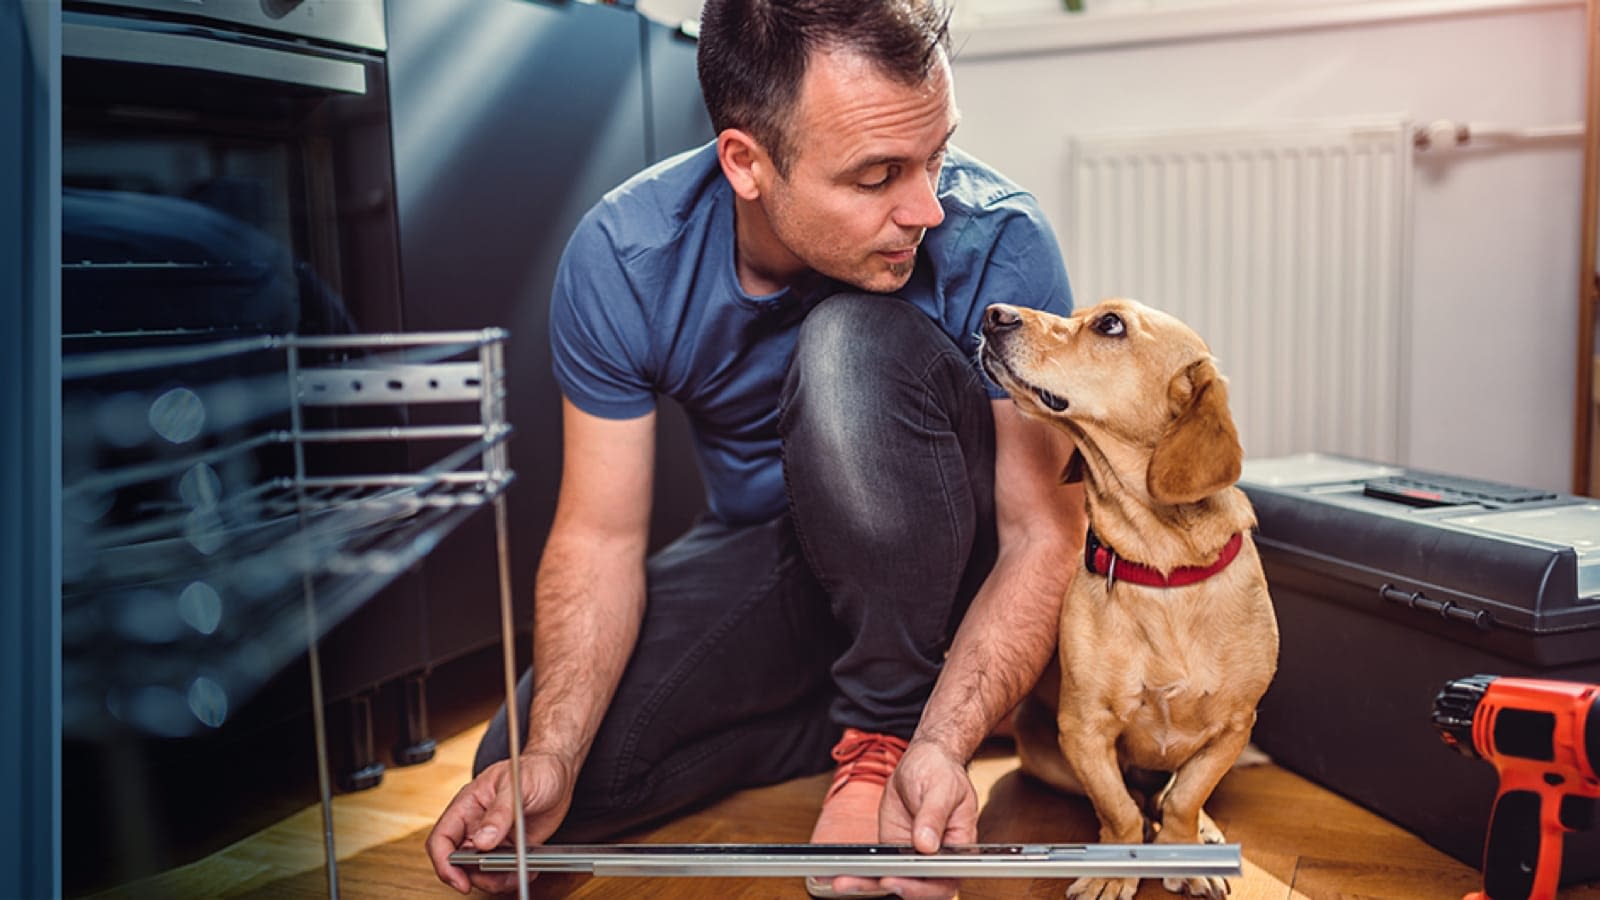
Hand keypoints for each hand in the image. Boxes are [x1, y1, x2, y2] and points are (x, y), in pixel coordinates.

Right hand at [425, 750, 576, 894]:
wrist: (558, 773)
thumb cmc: (533, 768)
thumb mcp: (514, 785)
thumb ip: (499, 813)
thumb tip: (482, 841)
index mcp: (467, 806)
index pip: (442, 838)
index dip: (444, 863)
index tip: (460, 881)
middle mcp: (475, 825)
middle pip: (459, 862)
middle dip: (475, 876)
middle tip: (498, 879)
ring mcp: (493, 838)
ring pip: (481, 871)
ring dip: (497, 879)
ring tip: (519, 873)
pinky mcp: (510, 848)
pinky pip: (503, 870)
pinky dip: (513, 876)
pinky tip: (529, 869)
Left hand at [822, 739, 977, 899]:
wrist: (925, 760)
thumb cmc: (942, 773)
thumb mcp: (941, 789)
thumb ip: (933, 816)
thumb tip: (926, 845)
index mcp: (958, 847)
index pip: (945, 880)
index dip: (921, 887)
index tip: (897, 878)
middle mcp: (936, 857)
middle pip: (918, 887)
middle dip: (893, 887)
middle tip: (868, 880)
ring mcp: (913, 854)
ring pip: (895, 879)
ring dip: (868, 884)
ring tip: (843, 882)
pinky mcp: (893, 848)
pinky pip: (879, 865)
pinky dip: (861, 871)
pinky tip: (842, 872)